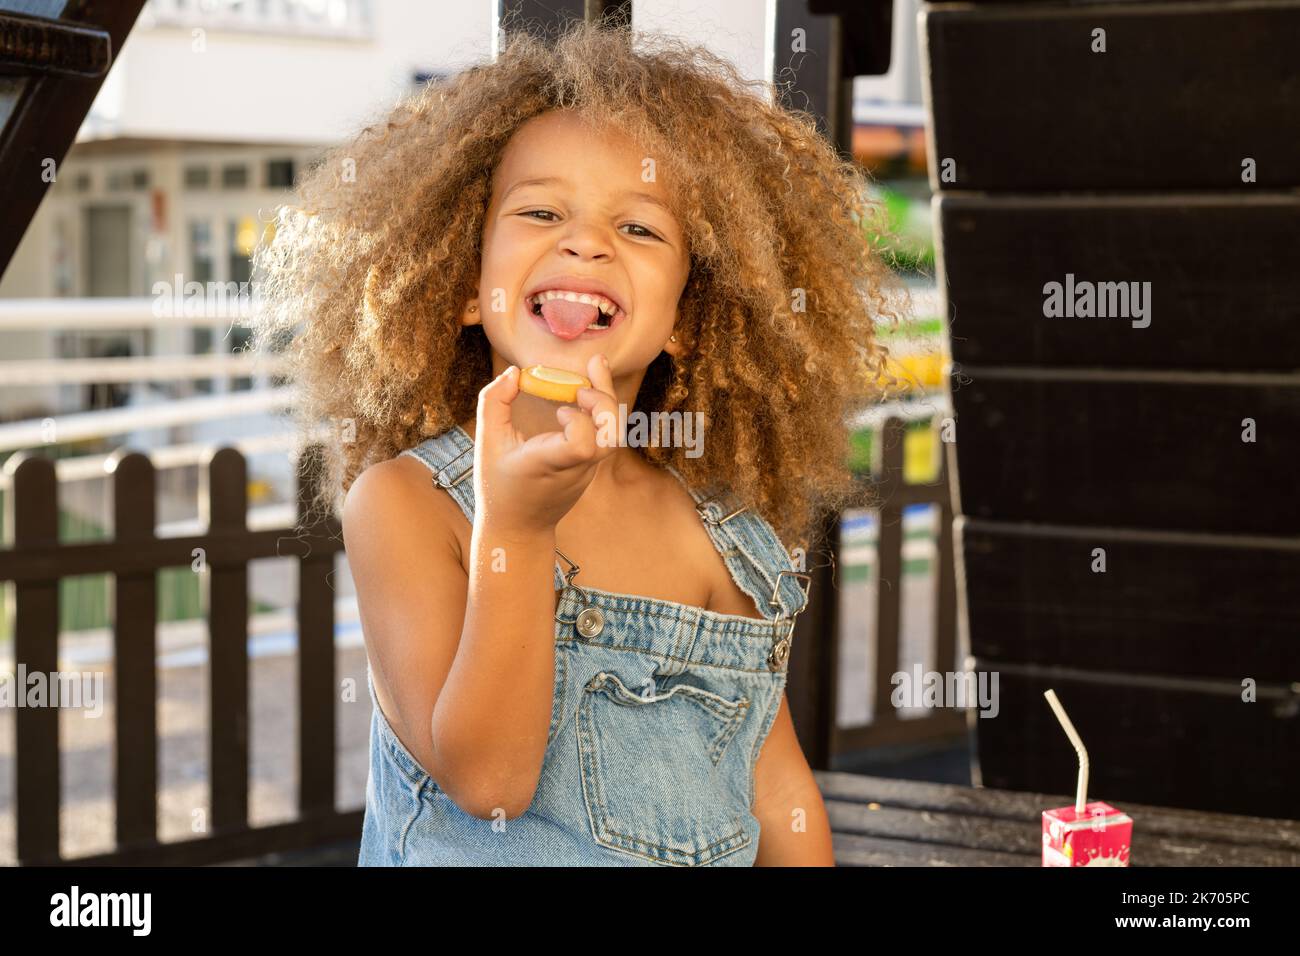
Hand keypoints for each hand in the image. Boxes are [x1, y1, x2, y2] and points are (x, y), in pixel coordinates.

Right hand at [472, 353, 619, 536]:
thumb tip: (513, 372)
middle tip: (582, 384)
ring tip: (593, 371)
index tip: (560, 411)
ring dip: (608, 400)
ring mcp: (588, 469)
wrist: (519, 528)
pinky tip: (589, 389)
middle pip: (612, 437)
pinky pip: (608, 435)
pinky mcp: (592, 467)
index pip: (582, 446)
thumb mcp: (486, 443)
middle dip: (605, 402)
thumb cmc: (499, 486)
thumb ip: (493, 403)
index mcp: (547, 464)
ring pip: (616, 434)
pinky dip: (603, 410)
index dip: (579, 422)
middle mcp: (574, 468)